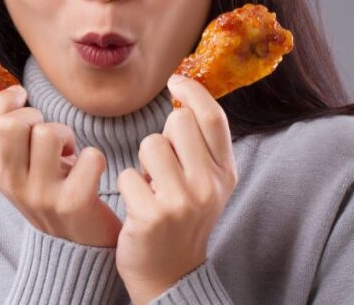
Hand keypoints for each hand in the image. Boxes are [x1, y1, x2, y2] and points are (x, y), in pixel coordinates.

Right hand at [0, 85, 122, 247]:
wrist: (77, 251)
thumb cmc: (52, 195)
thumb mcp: (20, 172)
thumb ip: (11, 140)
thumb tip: (12, 93)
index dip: (4, 103)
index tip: (22, 98)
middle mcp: (14, 185)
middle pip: (11, 125)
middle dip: (36, 116)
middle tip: (47, 133)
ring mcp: (42, 196)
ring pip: (48, 134)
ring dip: (66, 134)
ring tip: (68, 152)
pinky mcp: (74, 203)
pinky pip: (88, 156)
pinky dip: (94, 158)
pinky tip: (88, 171)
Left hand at [115, 74, 238, 303]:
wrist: (170, 273)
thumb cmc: (182, 217)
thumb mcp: (206, 182)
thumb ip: (199, 144)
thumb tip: (182, 95)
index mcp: (226, 174)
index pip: (213, 118)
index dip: (193, 92)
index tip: (175, 81)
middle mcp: (209, 186)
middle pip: (177, 124)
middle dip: (161, 137)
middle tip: (161, 167)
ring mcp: (182, 202)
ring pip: (149, 145)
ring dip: (142, 163)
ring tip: (150, 188)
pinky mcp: (152, 215)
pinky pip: (127, 175)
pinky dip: (127, 188)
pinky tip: (138, 207)